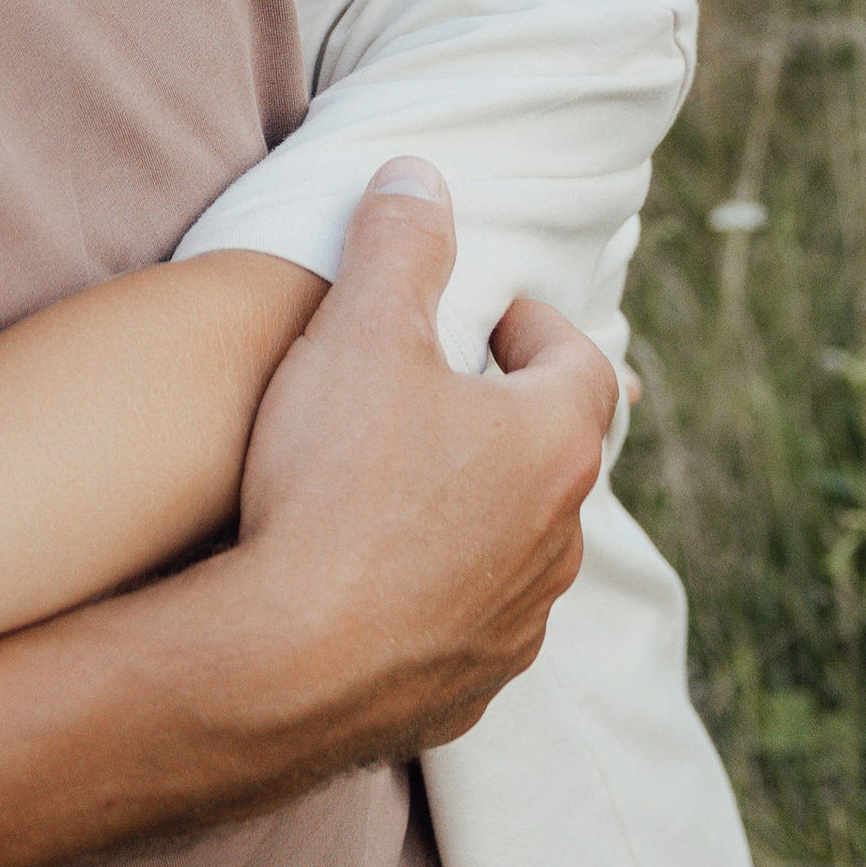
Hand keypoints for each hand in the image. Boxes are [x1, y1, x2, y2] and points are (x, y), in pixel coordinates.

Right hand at [228, 156, 614, 773]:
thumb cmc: (332, 482)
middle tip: (442, 393)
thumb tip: (417, 175)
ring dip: (477, 513)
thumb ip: (398, 244)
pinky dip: (438, 597)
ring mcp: (515, 626)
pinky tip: (374, 585)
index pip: (582, 364)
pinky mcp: (466, 691)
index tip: (488, 318)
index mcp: (552, 445)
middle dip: (505, 420)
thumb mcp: (360, 330)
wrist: (284, 662)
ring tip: (402, 489)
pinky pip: (469, 628)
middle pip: (554, 460)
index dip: (537, 329)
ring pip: (518, 550)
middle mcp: (557, 542)